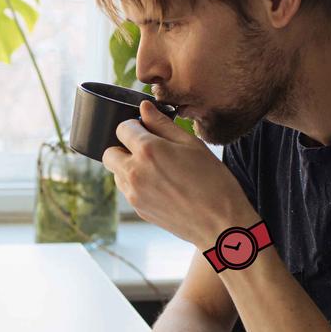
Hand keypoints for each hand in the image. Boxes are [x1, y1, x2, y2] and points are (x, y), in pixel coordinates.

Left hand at [102, 100, 256, 248]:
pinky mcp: (138, 210)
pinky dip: (136, 184)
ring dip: (128, 166)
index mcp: (148, 150)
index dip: (134, 126)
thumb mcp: (191, 144)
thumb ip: (162, 124)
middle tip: (147, 149)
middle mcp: (134, 172)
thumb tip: (144, 108)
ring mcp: (134, 194)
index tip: (147, 130)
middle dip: (123, 147)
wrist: (220, 223)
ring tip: (157, 169)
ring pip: (116, 173)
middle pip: (109, 153)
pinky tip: (162, 186)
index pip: (122, 128)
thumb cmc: (213, 181)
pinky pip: (127, 190)